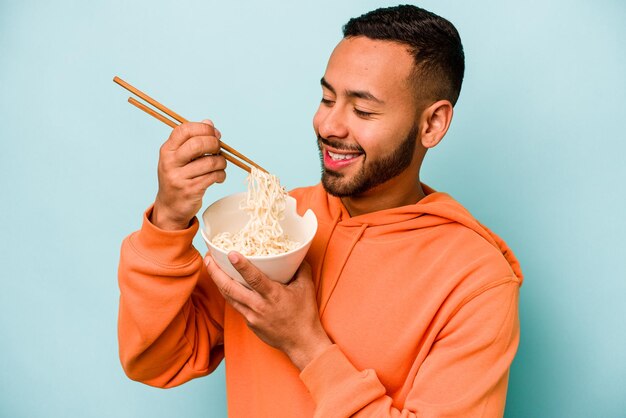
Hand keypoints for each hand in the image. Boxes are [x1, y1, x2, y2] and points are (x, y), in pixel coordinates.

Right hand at [151, 120, 226, 229]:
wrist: (170, 207)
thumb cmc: (178, 177)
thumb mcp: (179, 158)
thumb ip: (192, 140)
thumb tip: (209, 122)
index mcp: (166, 150)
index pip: (184, 130)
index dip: (203, 129)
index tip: (214, 134)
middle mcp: (170, 162)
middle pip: (198, 144)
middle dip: (215, 144)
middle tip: (219, 149)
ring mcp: (179, 177)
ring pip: (210, 162)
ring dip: (221, 162)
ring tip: (220, 165)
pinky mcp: (191, 190)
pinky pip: (214, 176)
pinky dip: (221, 175)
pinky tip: (219, 177)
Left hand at [205, 252, 332, 369]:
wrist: (302, 343)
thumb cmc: (305, 314)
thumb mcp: (306, 287)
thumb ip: (301, 268)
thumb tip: (297, 254)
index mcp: (273, 295)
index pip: (254, 278)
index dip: (241, 265)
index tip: (230, 253)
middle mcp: (259, 306)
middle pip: (230, 289)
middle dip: (215, 272)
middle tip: (208, 258)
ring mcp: (251, 317)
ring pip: (228, 297)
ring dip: (218, 282)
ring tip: (211, 268)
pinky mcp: (249, 323)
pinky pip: (236, 305)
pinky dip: (229, 293)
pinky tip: (225, 284)